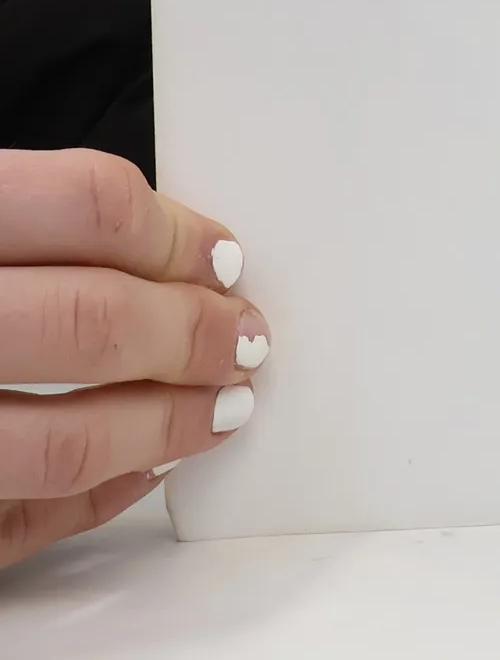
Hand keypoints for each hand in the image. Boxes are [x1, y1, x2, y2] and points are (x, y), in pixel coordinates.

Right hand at [0, 149, 266, 567]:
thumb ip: (22, 219)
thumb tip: (167, 247)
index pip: (86, 204)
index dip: (175, 232)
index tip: (223, 257)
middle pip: (91, 319)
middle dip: (193, 334)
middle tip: (246, 336)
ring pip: (58, 437)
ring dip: (163, 425)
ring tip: (220, 407)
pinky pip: (3, 525)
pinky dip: (89, 498)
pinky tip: (137, 469)